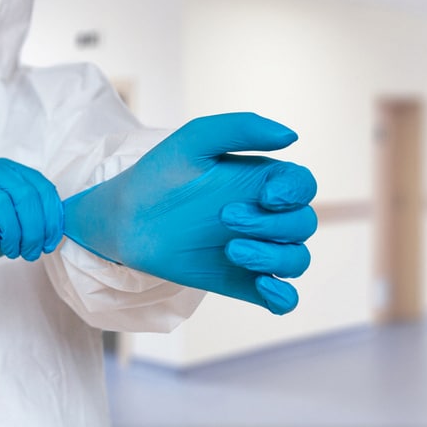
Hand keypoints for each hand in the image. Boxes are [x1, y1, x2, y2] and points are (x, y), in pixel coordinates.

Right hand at [0, 159, 63, 305]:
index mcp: (6, 170)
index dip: (51, 216)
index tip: (52, 241)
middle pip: (23, 195)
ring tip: (15, 251)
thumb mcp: (14, 221)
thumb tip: (60, 226)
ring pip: (2, 205)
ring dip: (14, 234)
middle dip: (35, 229)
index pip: (40, 186)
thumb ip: (34, 215)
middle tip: (33, 252)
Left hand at [63, 113, 316, 314]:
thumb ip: (240, 128)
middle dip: (272, 224)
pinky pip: (282, 298)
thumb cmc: (159, 174)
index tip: (267, 194)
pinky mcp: (242, 282)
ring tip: (232, 250)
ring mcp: (256, 250)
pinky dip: (283, 297)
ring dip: (275, 258)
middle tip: (226, 217)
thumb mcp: (194, 140)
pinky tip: (262, 287)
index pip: (303, 185)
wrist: (124, 218)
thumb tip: (291, 137)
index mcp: (261, 180)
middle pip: (303, 224)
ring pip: (297, 260)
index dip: (295, 192)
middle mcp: (264, 216)